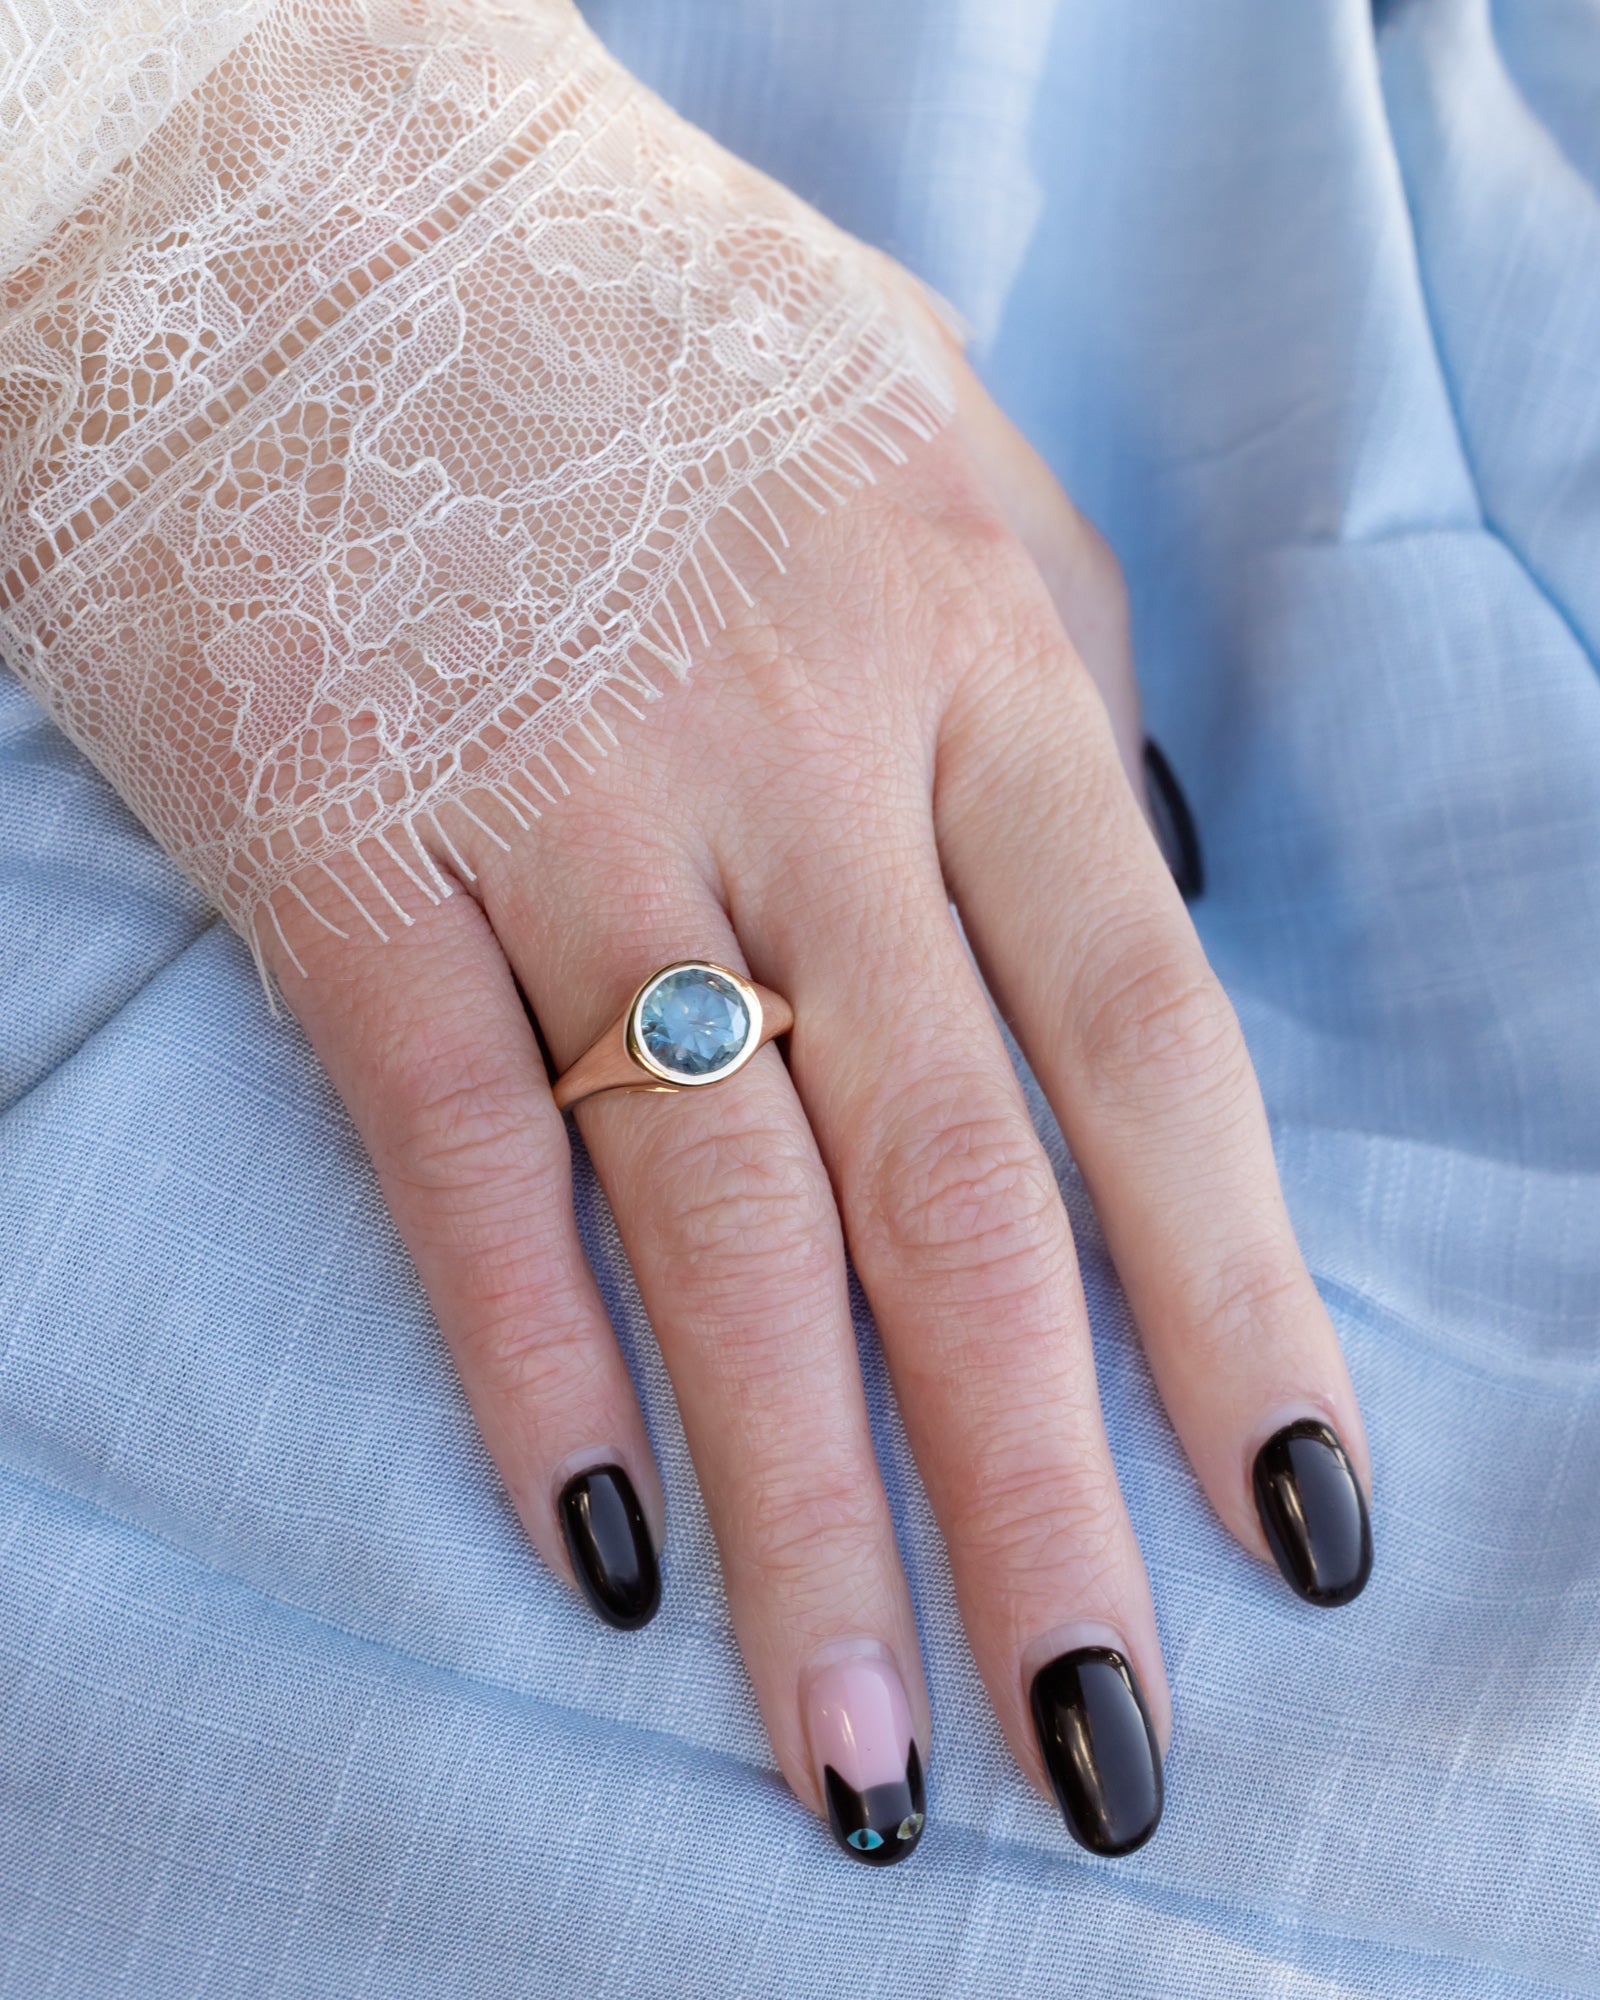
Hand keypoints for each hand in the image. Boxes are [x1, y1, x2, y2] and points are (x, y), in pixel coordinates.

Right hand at [272, 333, 1372, 1862]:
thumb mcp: (926, 447)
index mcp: (968, 642)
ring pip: (715, 1215)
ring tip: (857, 1754)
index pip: (1144, 1036)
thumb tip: (1132, 912)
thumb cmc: (642, 332)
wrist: (290, 186)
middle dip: (1043, 1495)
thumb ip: (1051, 682)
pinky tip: (604, 1550)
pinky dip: (529, 1360)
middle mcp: (790, 742)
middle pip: (957, 1186)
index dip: (1235, 1300)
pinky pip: (455, 1150)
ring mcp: (558, 802)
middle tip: (1104, 1752)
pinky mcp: (340, 848)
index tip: (1295, 1520)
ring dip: (803, 1510)